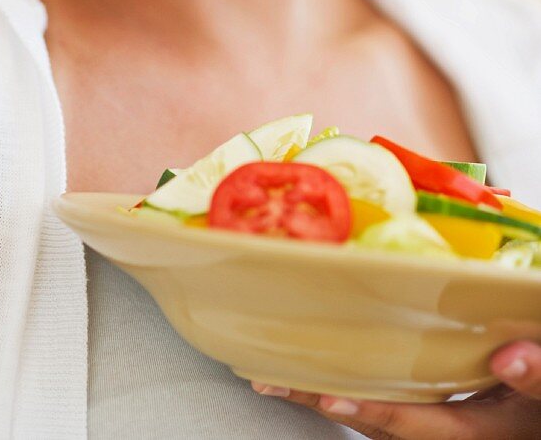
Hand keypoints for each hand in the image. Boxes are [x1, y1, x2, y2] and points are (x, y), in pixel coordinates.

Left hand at [251, 340, 540, 437]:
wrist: (532, 428)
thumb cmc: (536, 416)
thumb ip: (535, 378)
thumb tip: (511, 353)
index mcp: (466, 435)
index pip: (410, 422)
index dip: (368, 408)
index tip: (328, 394)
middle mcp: (439, 437)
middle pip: (369, 421)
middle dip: (318, 400)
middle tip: (270, 379)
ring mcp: (429, 430)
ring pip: (367, 418)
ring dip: (324, 394)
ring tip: (277, 373)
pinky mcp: (427, 421)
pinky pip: (378, 408)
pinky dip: (347, 390)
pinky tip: (324, 370)